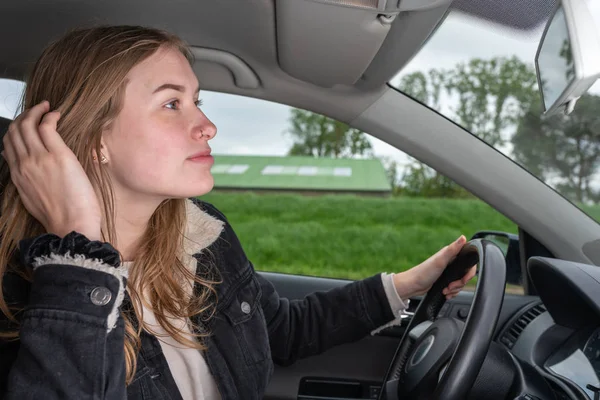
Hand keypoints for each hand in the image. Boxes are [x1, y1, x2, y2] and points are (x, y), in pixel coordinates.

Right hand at [2, 101, 102, 239]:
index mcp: (18, 176)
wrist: (71, 226)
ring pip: (27, 124)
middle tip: (38, 109)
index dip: (16, 130)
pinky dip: (49, 116)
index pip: (8, 145)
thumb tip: (27, 169)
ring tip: (47, 107)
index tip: (28, 124)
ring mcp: (39, 159)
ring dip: (36, 111)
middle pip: (15, 131)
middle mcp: (24, 164)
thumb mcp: (34, 199)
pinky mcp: (58, 155)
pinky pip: (47, 126)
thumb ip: (28, 182)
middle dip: (25, 115)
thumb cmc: (62, 217)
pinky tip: (57, 114)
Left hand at [393, 235, 476, 299]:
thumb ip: (452, 249)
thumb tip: (463, 237)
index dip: (469, 272)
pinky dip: (452, 292)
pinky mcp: (445, 281)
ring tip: (445, 290)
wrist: (413, 285)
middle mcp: (451, 262)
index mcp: (451, 255)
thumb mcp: (440, 260)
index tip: (463, 279)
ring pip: (461, 283)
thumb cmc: (424, 272)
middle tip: (450, 286)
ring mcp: (448, 272)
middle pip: (466, 275)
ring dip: (455, 289)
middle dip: (460, 283)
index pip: (469, 262)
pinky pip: (455, 288)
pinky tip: (445, 293)